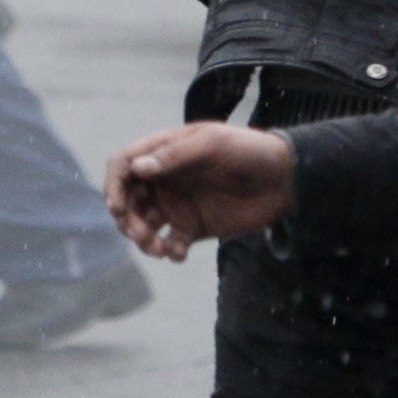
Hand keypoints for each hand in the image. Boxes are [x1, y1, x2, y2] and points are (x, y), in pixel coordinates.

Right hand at [105, 119, 294, 259]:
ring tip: (158, 249)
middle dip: (126, 219)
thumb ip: (175, 155)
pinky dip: (168, 251)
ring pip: (143, 225)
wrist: (284, 180)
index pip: (124, 165)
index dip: (113, 184)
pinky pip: (170, 243)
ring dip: (142, 239)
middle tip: (140, 234)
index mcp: (163, 152)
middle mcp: (164, 179)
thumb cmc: (248, 151)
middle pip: (127, 200)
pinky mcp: (193, 228)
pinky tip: (179, 253)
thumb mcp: (213, 144)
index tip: (116, 206)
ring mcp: (177, 204)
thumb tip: (138, 169)